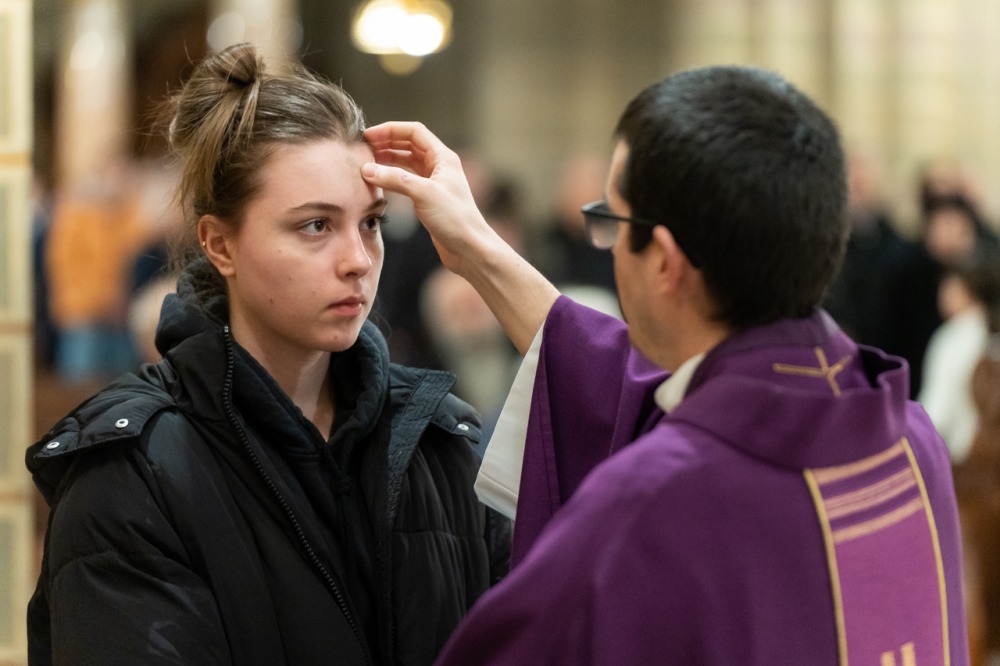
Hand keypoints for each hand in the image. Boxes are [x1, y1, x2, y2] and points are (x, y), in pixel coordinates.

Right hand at [362, 121, 494, 276]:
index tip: (369, 136)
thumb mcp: (423, 194)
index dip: (390, 130)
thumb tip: (367, 169)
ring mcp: (434, 182)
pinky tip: (380, 180)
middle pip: (409, 144)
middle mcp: (439, 166)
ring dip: (388, 159)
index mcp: (443, 157)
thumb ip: (394, 179)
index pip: (414, 132)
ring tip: (368, 162)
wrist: (469, 248)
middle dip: (387, 143)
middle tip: (364, 147)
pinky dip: (393, 176)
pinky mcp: (429, 198)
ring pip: (407, 162)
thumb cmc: (454, 219)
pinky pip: (407, 180)